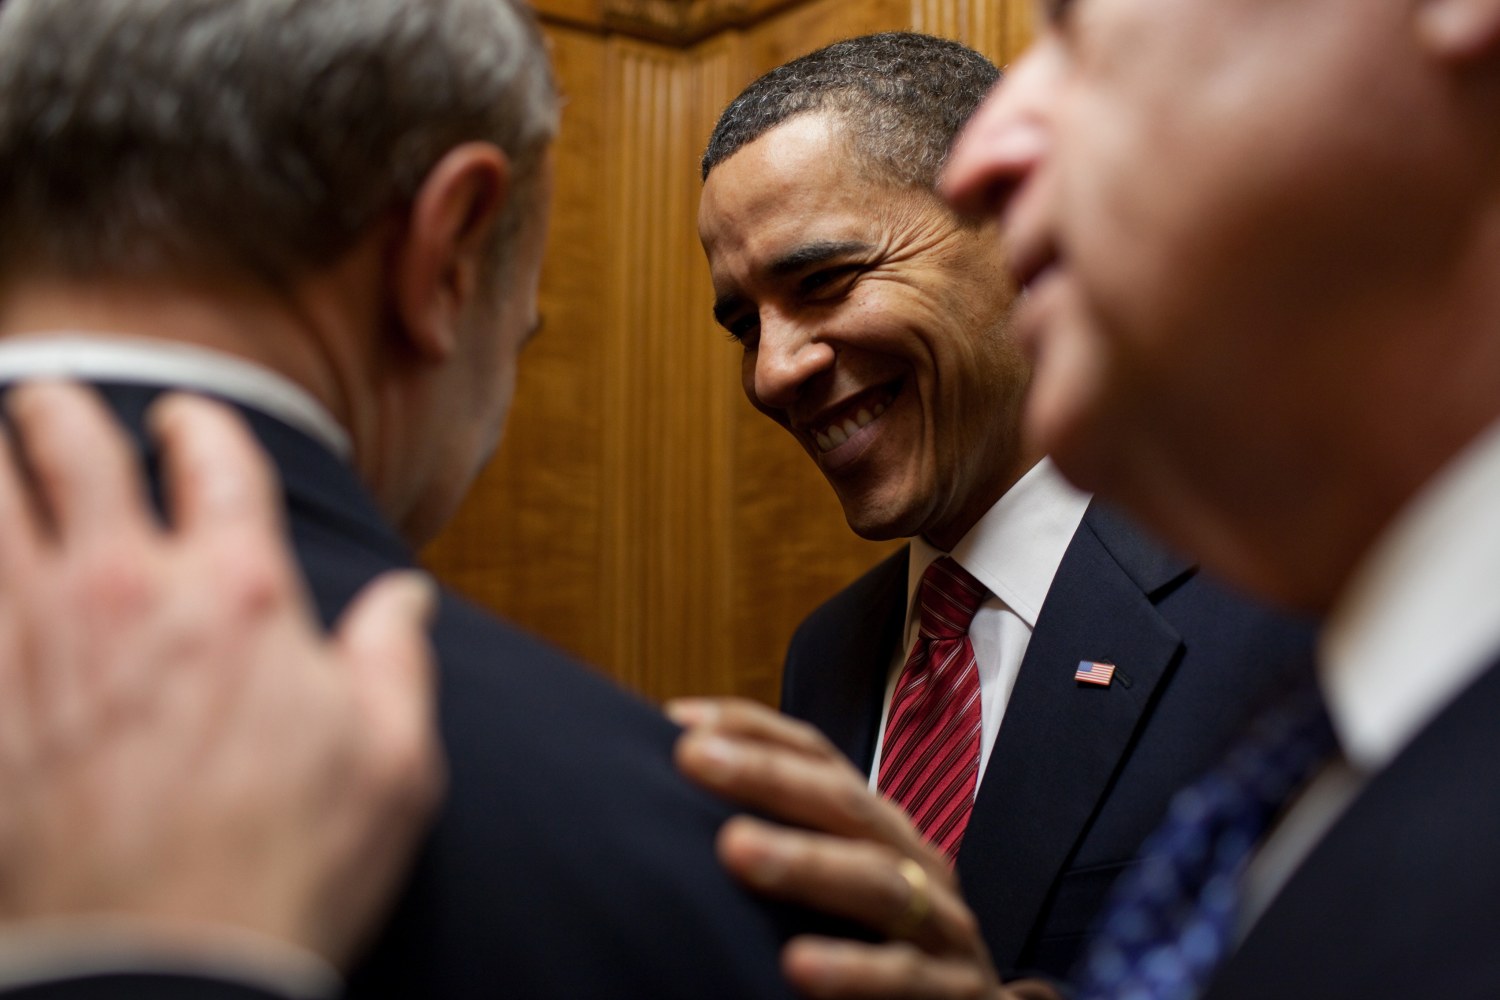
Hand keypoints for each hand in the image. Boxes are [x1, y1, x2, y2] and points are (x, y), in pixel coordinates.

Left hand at [0, 382, 444, 967]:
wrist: (165, 971)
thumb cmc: (290, 867)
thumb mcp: (393, 761)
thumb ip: (396, 659)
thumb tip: (404, 602)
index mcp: (240, 591)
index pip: (213, 457)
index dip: (199, 423)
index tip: (189, 423)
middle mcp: (127, 592)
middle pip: (69, 446)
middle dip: (59, 412)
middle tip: (55, 408)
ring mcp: (38, 641)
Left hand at [670, 698, 1057, 999]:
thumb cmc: (887, 951)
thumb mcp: (840, 891)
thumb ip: (780, 846)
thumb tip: (681, 794)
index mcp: (881, 832)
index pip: (821, 762)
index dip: (757, 733)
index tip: (681, 722)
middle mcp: (916, 865)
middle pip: (845, 804)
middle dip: (769, 774)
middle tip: (694, 757)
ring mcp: (943, 927)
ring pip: (878, 882)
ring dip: (807, 861)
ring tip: (735, 847)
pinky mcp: (958, 994)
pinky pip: (906, 977)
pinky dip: (855, 969)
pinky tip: (798, 964)